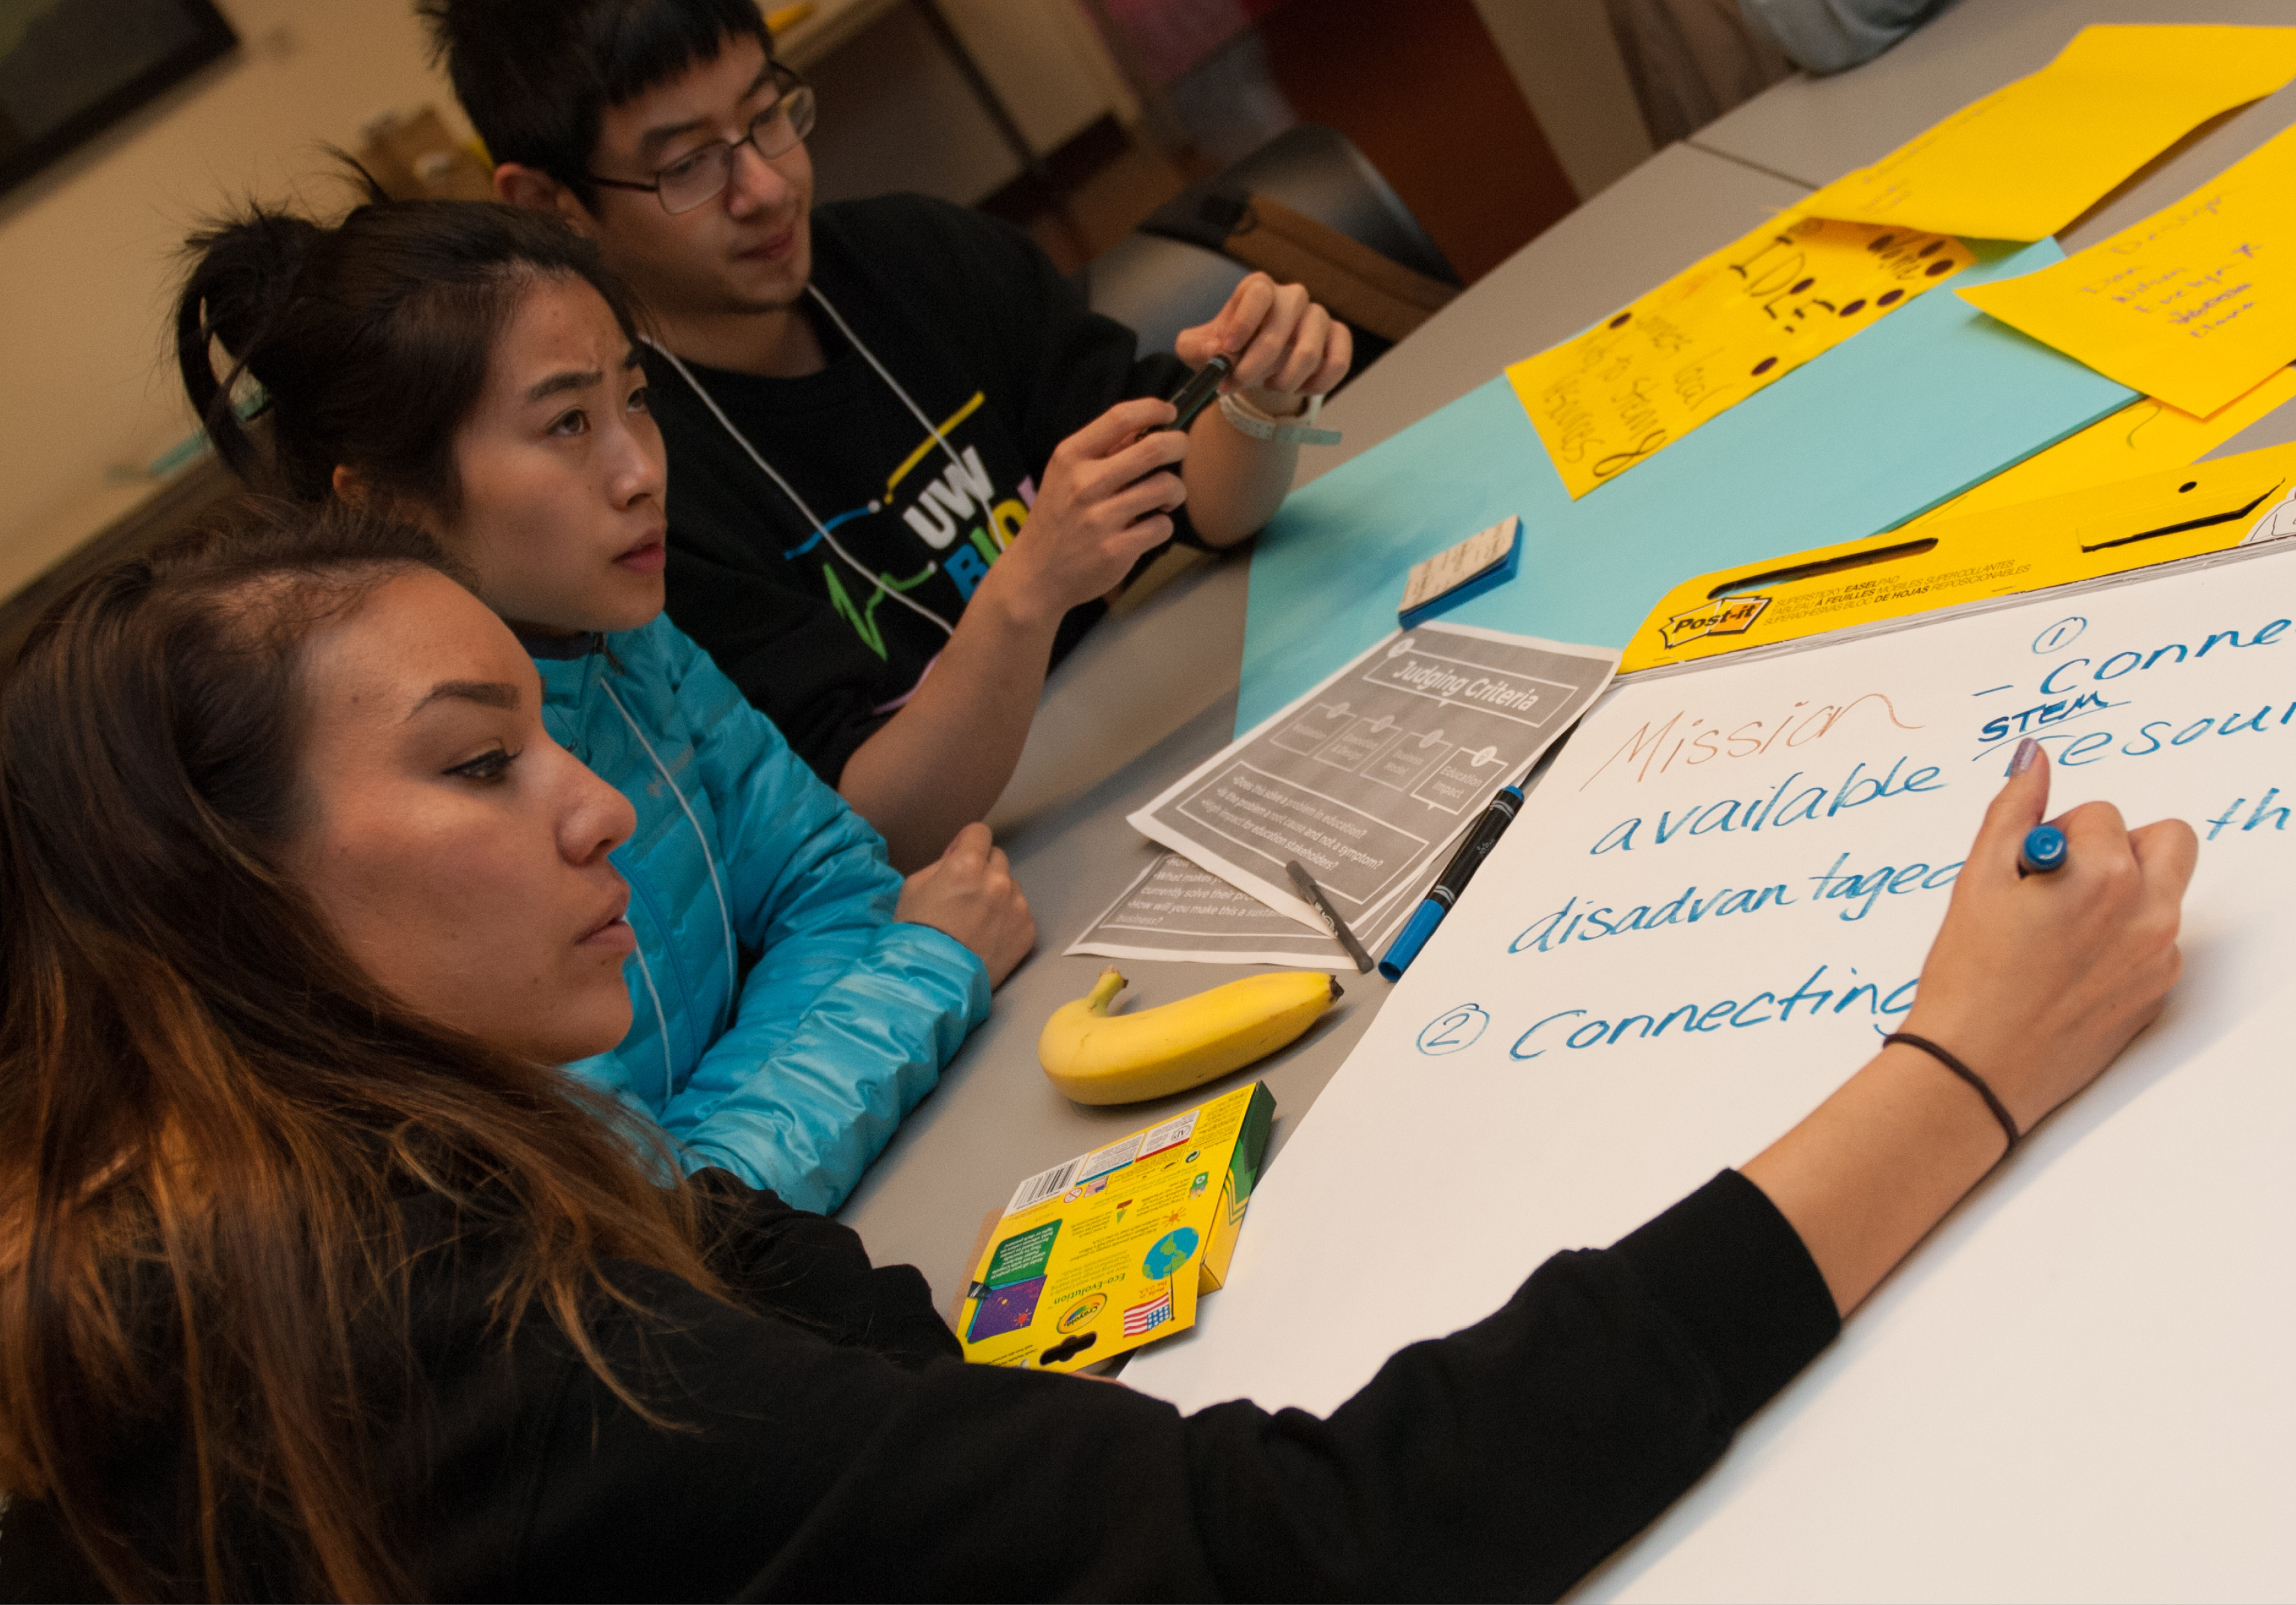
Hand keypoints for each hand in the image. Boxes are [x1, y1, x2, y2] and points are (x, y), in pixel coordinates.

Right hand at [894, 823, 1035, 987]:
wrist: (933, 980)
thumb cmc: (917, 933)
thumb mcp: (915, 886)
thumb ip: (942, 862)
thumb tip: (960, 851)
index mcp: (967, 864)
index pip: (980, 832)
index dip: (968, 843)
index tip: (962, 858)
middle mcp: (997, 880)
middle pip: (997, 857)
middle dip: (983, 869)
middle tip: (965, 894)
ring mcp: (1016, 905)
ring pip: (1010, 885)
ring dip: (997, 894)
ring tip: (976, 920)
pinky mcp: (1027, 929)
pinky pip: (1019, 911)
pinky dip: (1007, 919)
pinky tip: (987, 936)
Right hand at [983, 398, 1187, 623]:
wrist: (1034, 574)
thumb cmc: (1057, 519)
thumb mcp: (1065, 474)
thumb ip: (1103, 450)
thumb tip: (1148, 424)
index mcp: (1070, 457)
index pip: (1120, 417)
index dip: (1154, 409)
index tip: (1168, 413)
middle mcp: (1084, 484)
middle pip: (1155, 448)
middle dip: (1179, 445)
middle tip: (1180, 450)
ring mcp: (1100, 519)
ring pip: (1166, 487)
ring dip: (1175, 490)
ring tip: (1164, 498)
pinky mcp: (1115, 550)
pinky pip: (1162, 526)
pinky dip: (1163, 525)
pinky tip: (1148, 527)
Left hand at [1176, 272, 1351, 416]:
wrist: (1258, 367)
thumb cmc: (1229, 352)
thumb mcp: (1198, 350)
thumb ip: (1195, 347)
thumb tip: (1214, 350)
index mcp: (1258, 289)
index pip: (1259, 291)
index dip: (1244, 320)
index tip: (1228, 348)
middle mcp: (1291, 296)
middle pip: (1284, 323)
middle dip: (1258, 361)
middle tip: (1239, 382)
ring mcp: (1317, 316)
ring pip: (1310, 352)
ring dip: (1285, 381)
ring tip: (1269, 386)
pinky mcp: (1337, 337)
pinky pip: (1337, 363)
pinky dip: (1316, 386)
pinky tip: (1299, 389)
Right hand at [1898, 738, 2196, 1131]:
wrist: (1976, 1068)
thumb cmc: (1969, 977)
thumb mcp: (1977, 880)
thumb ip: (2013, 810)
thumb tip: (2034, 757)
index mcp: (2104, 874)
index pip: (2100, 814)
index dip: (2053, 835)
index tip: (2024, 869)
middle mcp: (2147, 912)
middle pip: (2166, 839)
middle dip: (2117, 847)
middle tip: (2061, 882)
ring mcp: (2158, 956)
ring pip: (2162, 891)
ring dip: (2121, 893)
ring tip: (2057, 931)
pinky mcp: (2157, 992)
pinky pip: (2156, 941)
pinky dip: (2121, 940)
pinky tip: (2067, 966)